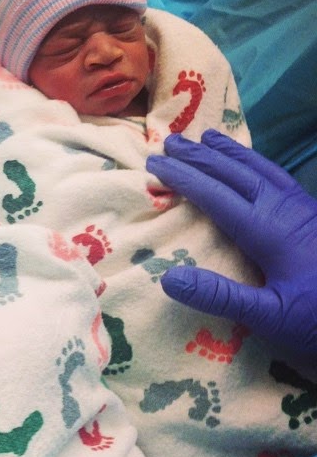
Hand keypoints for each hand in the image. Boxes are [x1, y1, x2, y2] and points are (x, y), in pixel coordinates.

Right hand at [146, 129, 316, 358]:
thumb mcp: (270, 320)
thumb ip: (220, 297)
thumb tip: (169, 277)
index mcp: (270, 232)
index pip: (217, 195)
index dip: (184, 177)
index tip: (155, 163)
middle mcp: (286, 211)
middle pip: (237, 173)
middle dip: (201, 156)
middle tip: (170, 141)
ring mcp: (304, 210)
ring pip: (261, 169)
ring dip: (230, 152)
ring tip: (207, 136)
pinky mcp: (315, 216)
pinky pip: (279, 177)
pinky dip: (257, 162)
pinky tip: (252, 164)